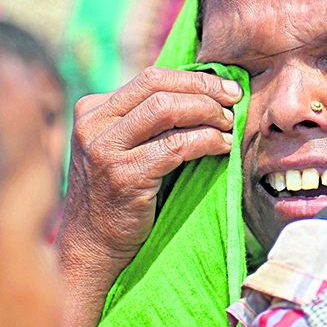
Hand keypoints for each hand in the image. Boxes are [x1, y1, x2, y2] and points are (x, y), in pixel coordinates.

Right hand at [53, 66, 241, 326]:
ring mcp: (104, 150)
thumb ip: (147, 121)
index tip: (225, 87)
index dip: (193, 78)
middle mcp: (92, 125)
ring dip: (207, 113)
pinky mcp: (122, 176)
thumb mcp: (122, 148)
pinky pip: (175, 146)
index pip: (150, 78)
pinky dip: (206, 141)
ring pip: (166, 110)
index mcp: (92, 110)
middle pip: (157, 86)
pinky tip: (222, 147)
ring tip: (229, 125)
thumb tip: (205, 92)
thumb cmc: (119, 196)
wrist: (92, 248)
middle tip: (235, 99)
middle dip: (204, 88)